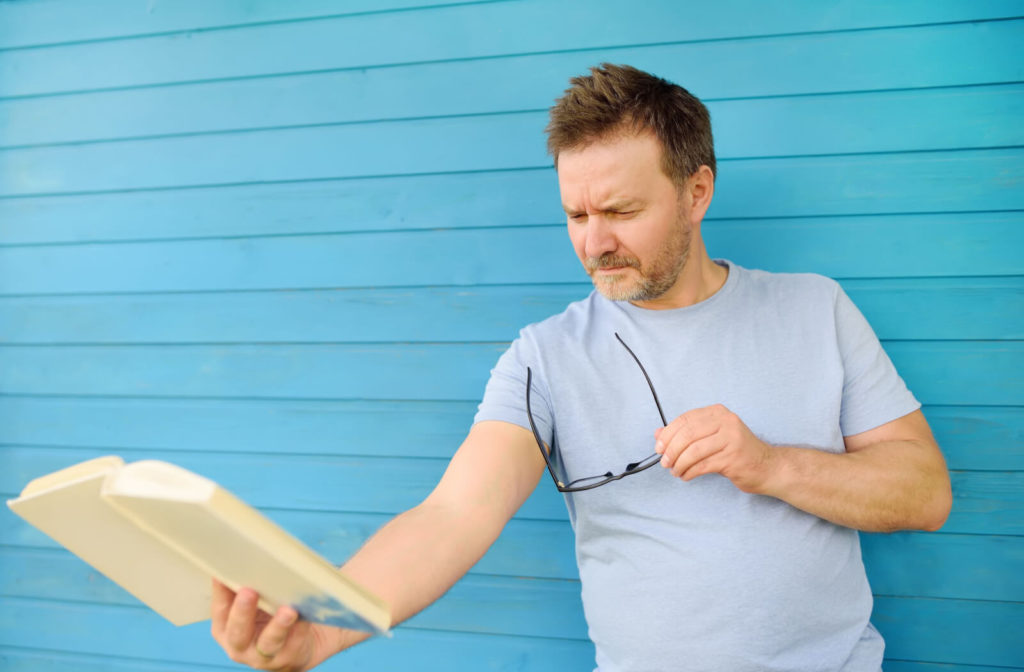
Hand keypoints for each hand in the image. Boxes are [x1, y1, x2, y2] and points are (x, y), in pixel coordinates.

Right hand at [210, 580, 342, 670]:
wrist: (299, 643)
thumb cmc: (270, 616)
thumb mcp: (254, 603)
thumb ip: (248, 585)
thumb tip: (248, 553)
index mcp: (225, 629)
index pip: (220, 610)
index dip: (220, 592)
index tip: (222, 573)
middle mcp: (239, 646)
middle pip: (238, 631)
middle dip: (243, 612)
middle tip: (248, 591)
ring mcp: (264, 656)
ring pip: (269, 642)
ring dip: (278, 625)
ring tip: (288, 610)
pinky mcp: (288, 659)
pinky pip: (295, 643)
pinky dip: (301, 629)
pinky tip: (307, 615)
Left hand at [654, 404, 775, 493]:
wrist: (768, 467)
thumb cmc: (736, 451)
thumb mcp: (711, 437)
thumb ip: (686, 434)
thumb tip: (658, 434)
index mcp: (717, 412)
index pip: (685, 419)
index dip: (668, 434)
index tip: (659, 448)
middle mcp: (726, 421)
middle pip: (687, 434)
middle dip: (671, 450)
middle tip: (665, 462)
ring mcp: (731, 439)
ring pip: (693, 451)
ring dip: (679, 463)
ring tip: (676, 471)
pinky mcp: (733, 458)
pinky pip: (702, 465)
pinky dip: (689, 472)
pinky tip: (686, 476)